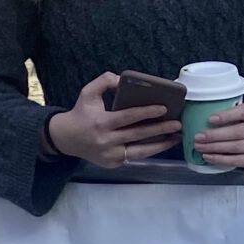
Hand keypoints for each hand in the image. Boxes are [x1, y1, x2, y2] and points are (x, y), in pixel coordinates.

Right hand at [45, 72, 180, 167]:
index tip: (163, 108)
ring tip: (176, 137)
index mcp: (101, 123)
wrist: (65, 139)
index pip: (128, 117)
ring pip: (141, 152)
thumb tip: (122, 79)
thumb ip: (104, 81)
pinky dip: (149, 150)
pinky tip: (162, 143)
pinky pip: (135, 156)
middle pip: (138, 136)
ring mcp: (110, 155)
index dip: (146, 113)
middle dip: (160, 130)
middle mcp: (106, 141)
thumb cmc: (81, 113)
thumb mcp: (88, 93)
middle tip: (178, 124)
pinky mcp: (113, 163)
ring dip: (161, 145)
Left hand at [195, 100, 243, 168]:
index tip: (210, 119)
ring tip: (200, 147)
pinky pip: (237, 160)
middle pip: (238, 132)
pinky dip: (221, 159)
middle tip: (199, 137)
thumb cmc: (240, 124)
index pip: (243, 112)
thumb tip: (196, 113)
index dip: (226, 115)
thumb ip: (222, 111)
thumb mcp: (235, 114)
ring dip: (215, 148)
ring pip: (237, 147)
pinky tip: (208, 157)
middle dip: (215, 135)